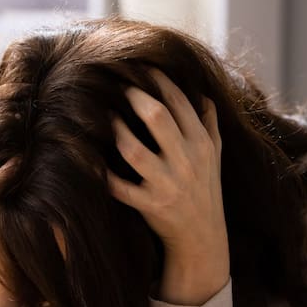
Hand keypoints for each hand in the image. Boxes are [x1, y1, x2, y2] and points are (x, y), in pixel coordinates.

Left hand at [107, 68, 229, 306]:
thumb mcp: (216, 157)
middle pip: (156, 117)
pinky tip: (90, 157)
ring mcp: (166, 184)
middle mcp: (186, 161)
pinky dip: (102, 173)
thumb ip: (209, 123)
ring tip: (103, 116)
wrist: (202, 238)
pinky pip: (119, 186)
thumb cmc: (206, 191)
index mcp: (202, 144)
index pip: (179, 101)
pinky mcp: (149, 205)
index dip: (158, 80)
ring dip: (114, 129)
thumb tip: (202, 92)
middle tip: (116, 86)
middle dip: (133, 96)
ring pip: (133, 150)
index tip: (140, 68)